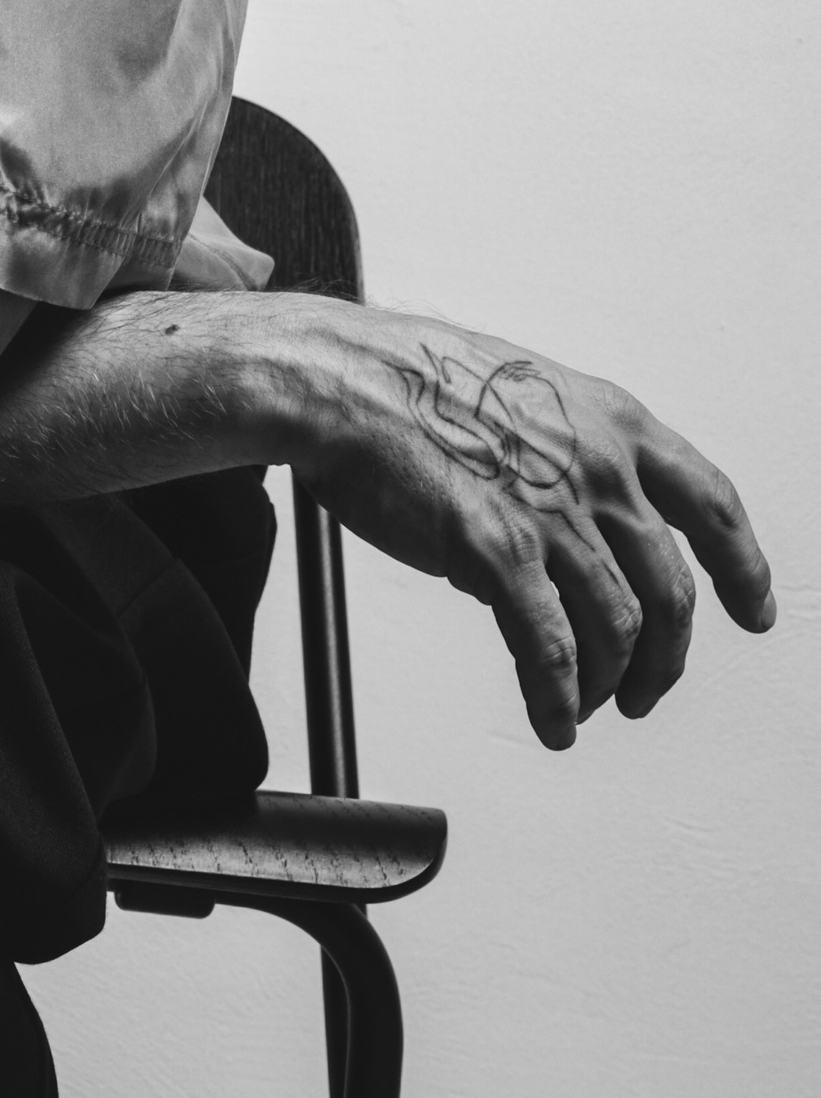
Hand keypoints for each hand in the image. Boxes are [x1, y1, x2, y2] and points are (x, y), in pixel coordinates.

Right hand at [274, 303, 774, 748]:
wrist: (345, 380)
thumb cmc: (415, 380)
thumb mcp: (528, 393)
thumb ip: (573, 454)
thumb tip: (582, 522)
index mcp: (612, 422)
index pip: (712, 504)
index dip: (741, 568)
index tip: (752, 609)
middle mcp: (598, 468)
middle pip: (671, 590)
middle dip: (666, 657)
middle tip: (648, 688)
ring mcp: (553, 512)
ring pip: (620, 630)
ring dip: (611, 684)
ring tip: (591, 706)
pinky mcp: (499, 553)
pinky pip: (552, 652)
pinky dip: (561, 699)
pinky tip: (555, 717)